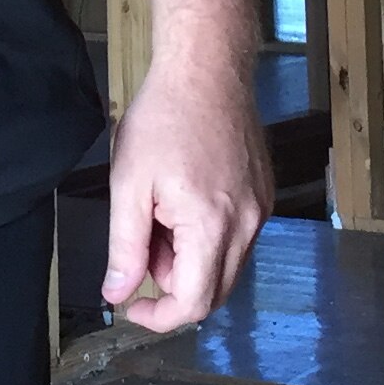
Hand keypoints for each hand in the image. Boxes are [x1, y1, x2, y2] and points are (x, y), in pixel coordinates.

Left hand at [99, 53, 270, 332]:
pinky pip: (237, 239)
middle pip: (215, 293)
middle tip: (141, 247)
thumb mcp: (128, 182)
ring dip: (189, 261)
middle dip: (172, 287)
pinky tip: (183, 202)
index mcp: (212, 225)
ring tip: (159, 214)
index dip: (158, 317)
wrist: (207, 67)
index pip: (194, 303)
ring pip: (226, 266)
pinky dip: (208, 238)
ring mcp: (261, 209)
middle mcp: (247, 225)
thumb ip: (125, 246)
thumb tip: (119, 294)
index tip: (130, 303)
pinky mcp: (264, 194)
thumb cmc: (163, 118)